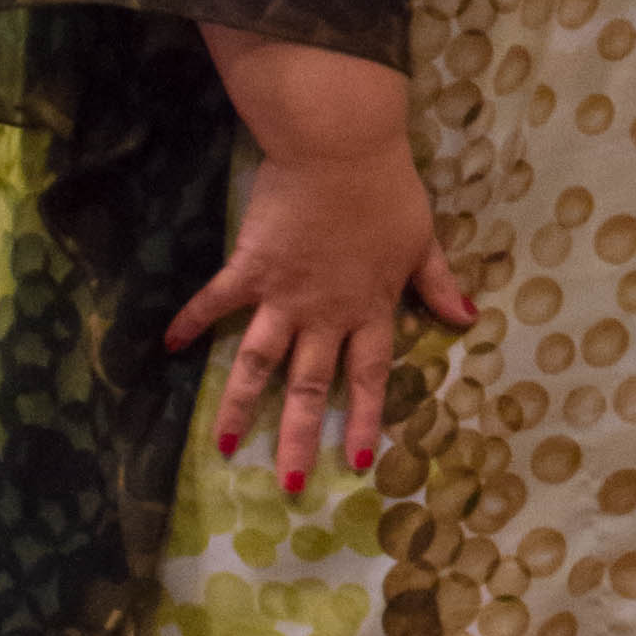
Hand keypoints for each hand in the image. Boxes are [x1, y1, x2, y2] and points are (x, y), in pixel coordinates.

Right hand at [166, 124, 472, 491]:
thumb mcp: (423, 242)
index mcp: (370, 308)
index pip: (370, 376)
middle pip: (310, 386)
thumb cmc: (388, 193)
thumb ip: (438, 285)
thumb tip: (468, 319)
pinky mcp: (249, 269)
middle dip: (299, 437)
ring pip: (257, 363)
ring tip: (224, 446)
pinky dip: (190, 322)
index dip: (366, 419)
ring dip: (239, 405)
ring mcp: (283, 295)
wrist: (342, 151)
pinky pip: (215, 303)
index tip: (358, 462)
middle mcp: (325, 313)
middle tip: (289, 484)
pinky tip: (168, 345)